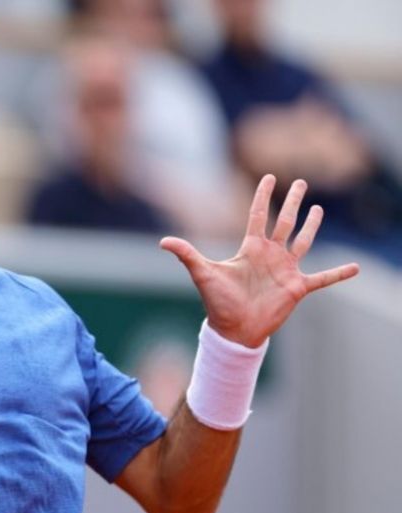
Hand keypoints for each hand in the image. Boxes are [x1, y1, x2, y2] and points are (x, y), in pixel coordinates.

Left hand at [160, 174, 359, 346]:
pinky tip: (355, 267)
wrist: (233, 330)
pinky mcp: (297, 288)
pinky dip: (338, 273)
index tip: (269, 176)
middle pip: (284, 221)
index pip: (257, 215)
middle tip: (301, 182)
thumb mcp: (203, 273)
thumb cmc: (217, 302)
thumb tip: (163, 241)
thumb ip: (187, 254)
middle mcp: (269, 255)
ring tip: (318, 209)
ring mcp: (285, 270)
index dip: (263, 196)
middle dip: (292, 202)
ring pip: (302, 241)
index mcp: (250, 248)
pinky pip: (323, 278)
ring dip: (311, 226)